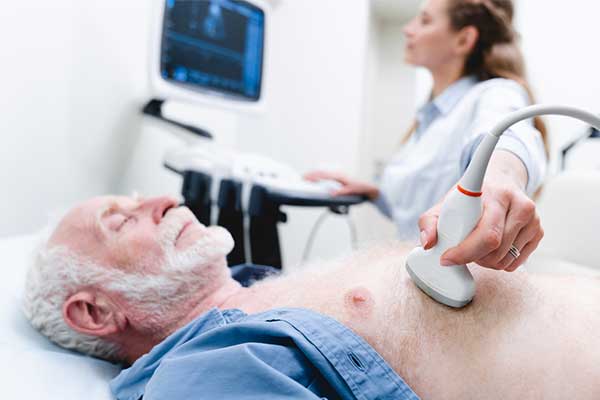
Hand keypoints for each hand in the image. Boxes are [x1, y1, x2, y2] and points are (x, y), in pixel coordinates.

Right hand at [303, 170, 379, 199]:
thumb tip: (331, 193)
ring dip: (314, 175)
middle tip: (302, 178)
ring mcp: (337, 176)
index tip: (307, 179)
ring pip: (323, 173)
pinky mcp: (338, 179)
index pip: (324, 175)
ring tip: (305, 178)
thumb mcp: (351, 191)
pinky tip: (315, 180)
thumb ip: (341, 192)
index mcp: (339, 176)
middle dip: (311, 174)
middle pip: (321, 172)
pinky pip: (325, 176)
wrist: (368, 188)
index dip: (315, 177)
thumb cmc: (361, 189)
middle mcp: (337, 174)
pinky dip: (318, 177)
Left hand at [418, 151, 543, 271]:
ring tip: (476, 245)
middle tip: (459, 251)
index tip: (447, 258)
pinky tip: (492, 248)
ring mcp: (533, 219)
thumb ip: (429, 222)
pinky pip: (515, 263)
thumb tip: (428, 243)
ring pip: (504, 259)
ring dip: (485, 261)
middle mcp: (519, 205)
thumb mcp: (446, 203)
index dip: (466, 250)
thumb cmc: (470, 198)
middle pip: (494, 249)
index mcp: (495, 195)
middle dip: (471, 257)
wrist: (500, 182)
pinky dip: (499, 262)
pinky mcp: (539, 232)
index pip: (487, 233)